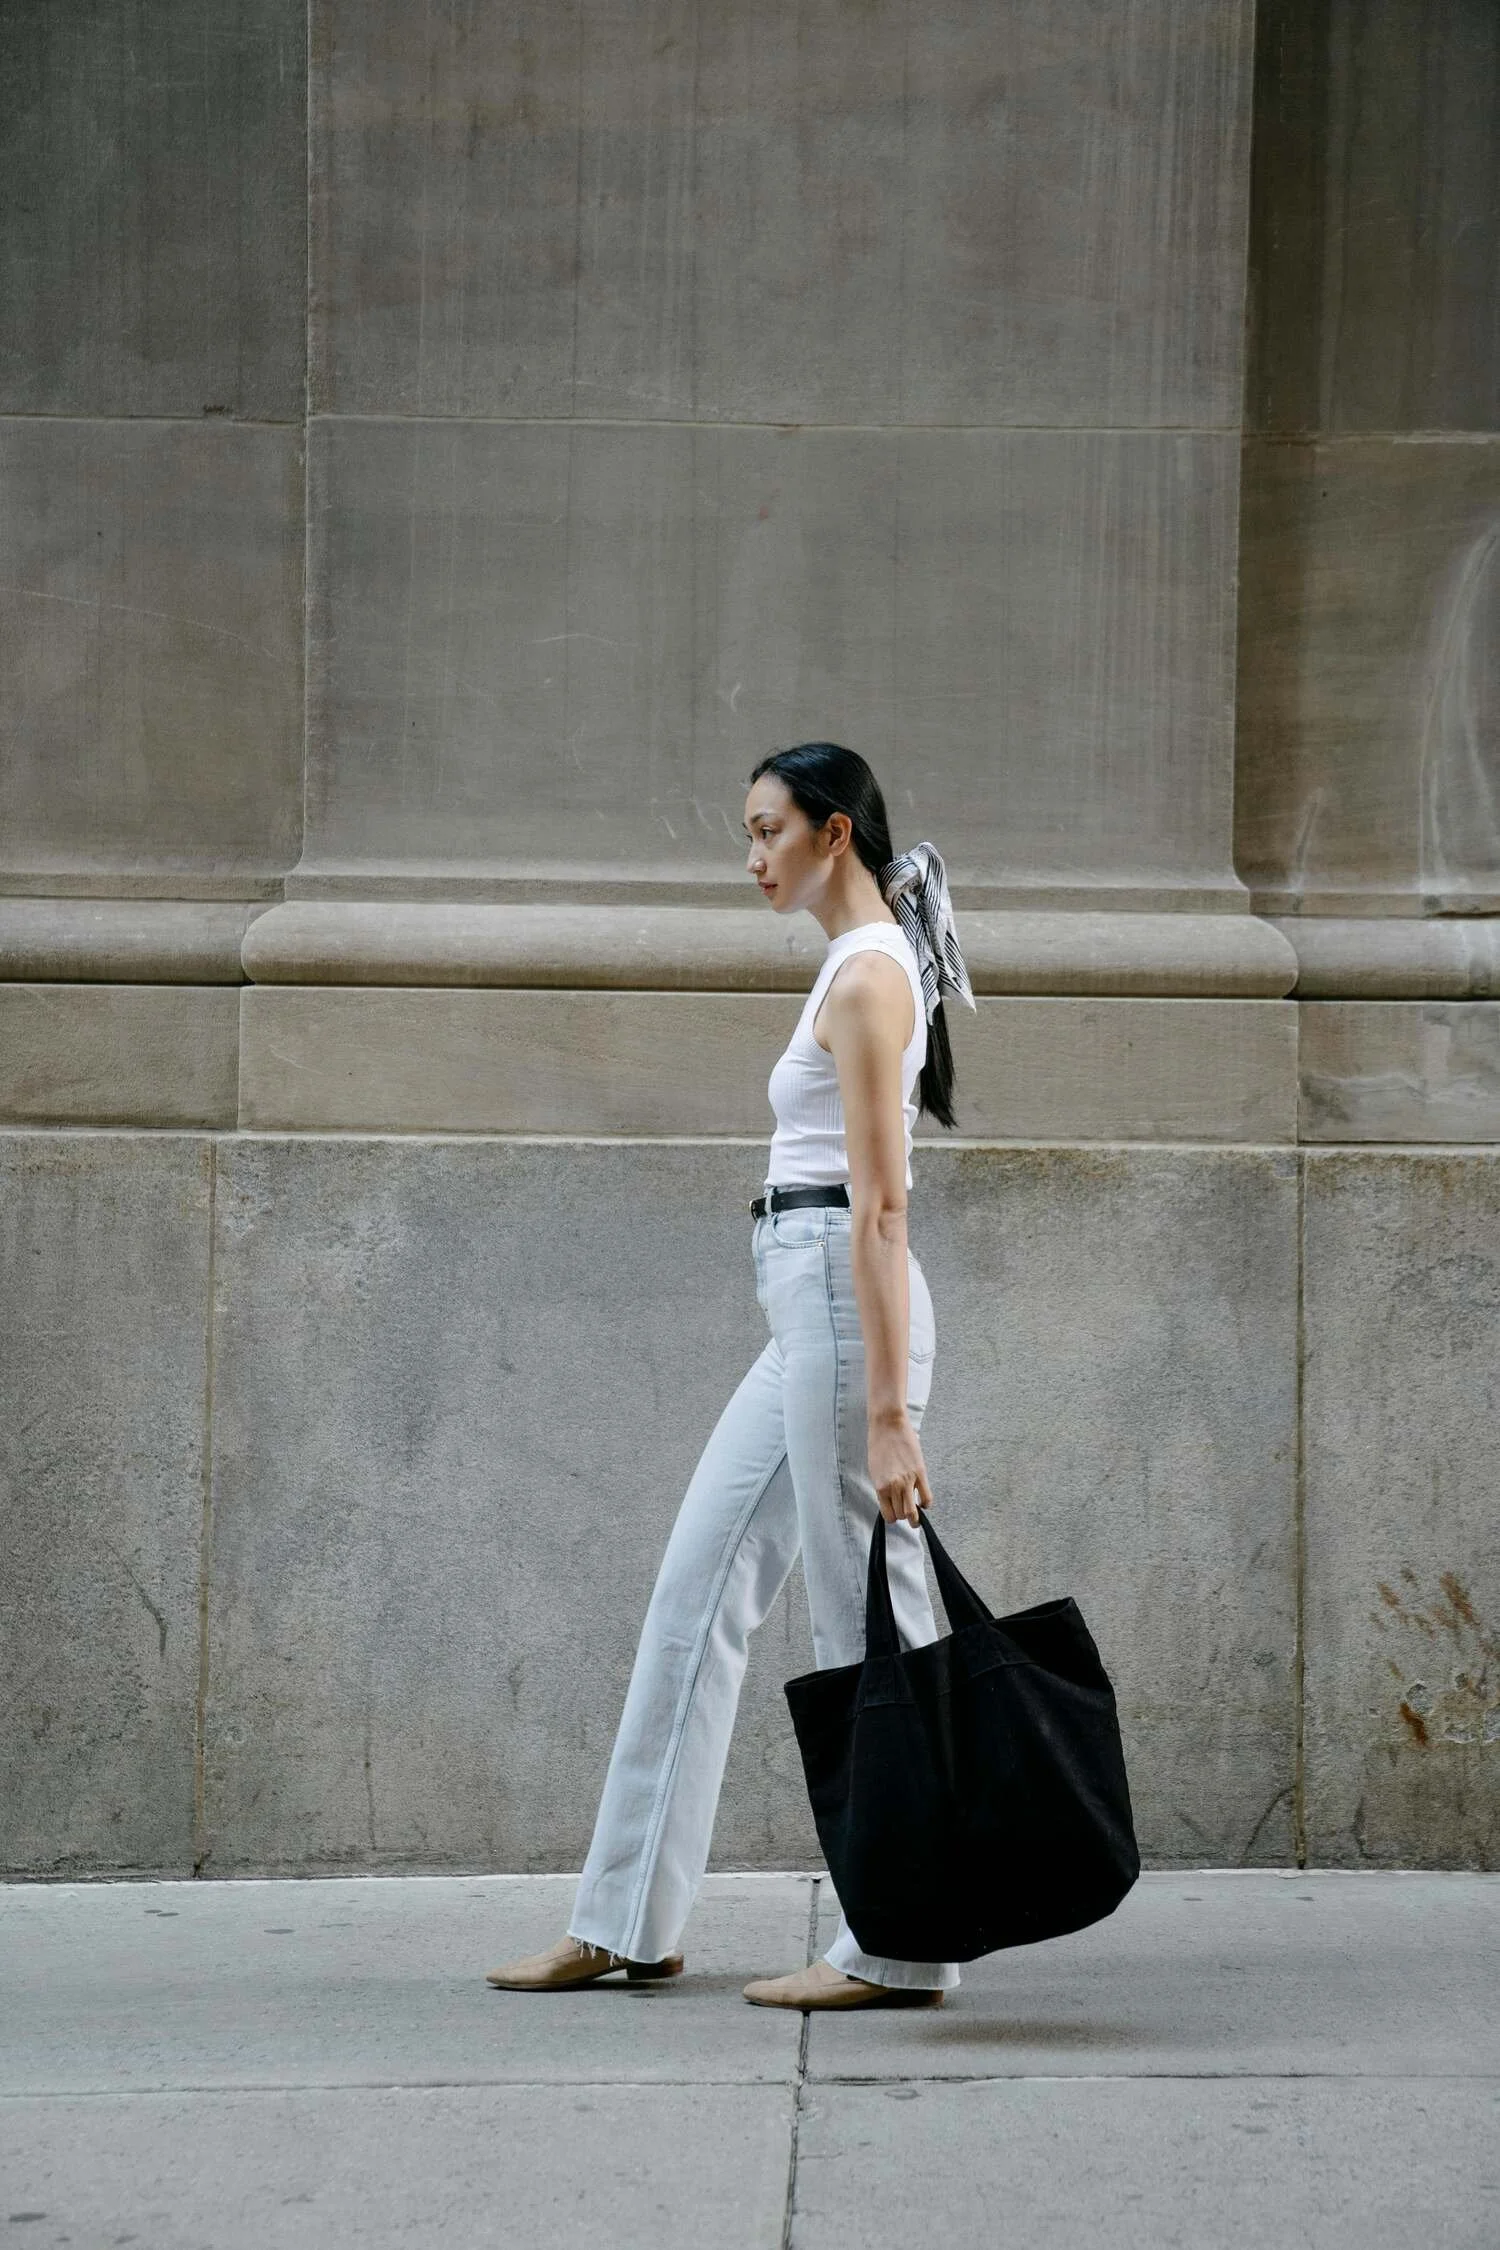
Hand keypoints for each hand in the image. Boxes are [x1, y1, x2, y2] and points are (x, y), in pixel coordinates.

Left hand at [868, 1408, 934, 1526]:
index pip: (888, 1515)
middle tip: (905, 1513)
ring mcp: (908, 1481)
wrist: (888, 1425)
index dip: (892, 1517)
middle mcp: (894, 1486)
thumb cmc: (879, 1445)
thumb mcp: (875, 1470)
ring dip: (915, 1517)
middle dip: (903, 1516)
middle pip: (901, 1515)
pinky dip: (926, 1504)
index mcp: (880, 1487)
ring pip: (913, 1511)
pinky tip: (923, 1501)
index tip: (894, 1513)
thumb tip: (890, 1499)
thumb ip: (883, 1486)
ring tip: (916, 1516)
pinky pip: (927, 1497)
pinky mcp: (920, 1473)